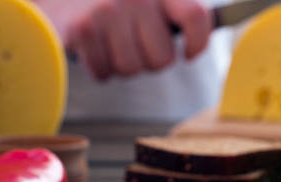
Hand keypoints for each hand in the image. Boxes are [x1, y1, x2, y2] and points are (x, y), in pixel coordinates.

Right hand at [34, 0, 212, 79]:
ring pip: (131, 69)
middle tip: (131, 43)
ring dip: (119, 64)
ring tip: (107, 42)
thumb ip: (170, 12)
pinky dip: (97, 67)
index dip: (198, 43)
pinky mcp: (82, 27)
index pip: (195, 17)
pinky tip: (90, 46)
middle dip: (146, 60)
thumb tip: (194, 45)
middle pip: (162, 59)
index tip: (189, 54)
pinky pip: (103, 72)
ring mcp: (109, 10)